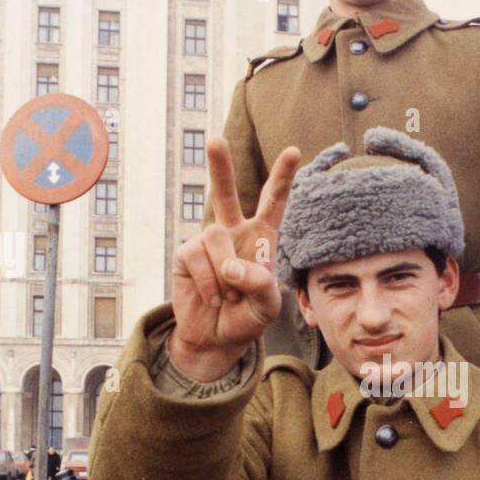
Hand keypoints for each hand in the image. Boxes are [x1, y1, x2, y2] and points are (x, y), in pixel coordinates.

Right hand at [170, 139, 299, 368]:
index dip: (283, 178)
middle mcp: (234, 232)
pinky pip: (198, 258)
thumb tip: (232, 267)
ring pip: (216, 238)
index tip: (293, 151)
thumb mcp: (266, 306)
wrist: (216, 338)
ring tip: (229, 295)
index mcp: (262, 238)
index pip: (274, 203)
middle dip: (220, 167)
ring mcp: (208, 242)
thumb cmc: (246, 317)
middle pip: (226, 193)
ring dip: (225, 272)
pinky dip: (209, 282)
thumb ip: (260, 284)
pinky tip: (212, 297)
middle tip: (216, 140)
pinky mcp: (186, 254)